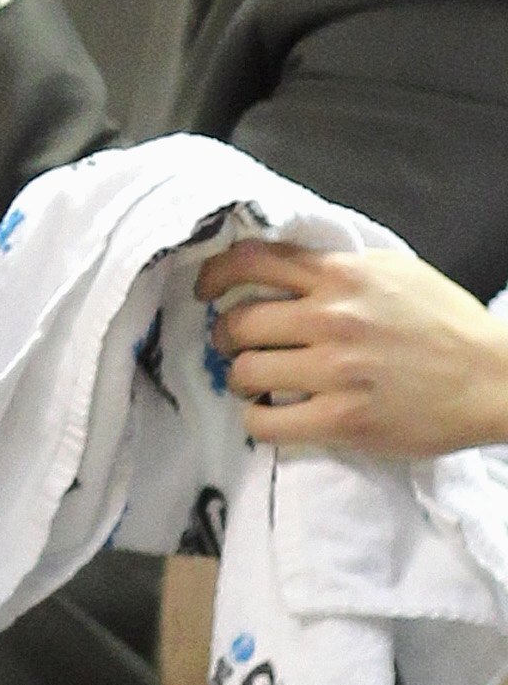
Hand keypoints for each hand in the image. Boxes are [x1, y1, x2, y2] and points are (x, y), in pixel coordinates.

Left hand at [196, 238, 507, 460]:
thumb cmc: (446, 323)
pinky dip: (257, 420)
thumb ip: (336, 266)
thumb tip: (282, 266)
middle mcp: (331, 317)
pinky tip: (269, 416)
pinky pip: (268, 423)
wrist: (494, 379)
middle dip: (225, 336)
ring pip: (246, 372)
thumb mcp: (393, 271)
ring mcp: (336, 371)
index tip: (205, 290)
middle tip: (233, 345)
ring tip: (253, 382)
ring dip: (240, 378)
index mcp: (340, 275)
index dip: (215, 275)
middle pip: (238, 322)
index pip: (252, 261)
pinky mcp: (344, 420)